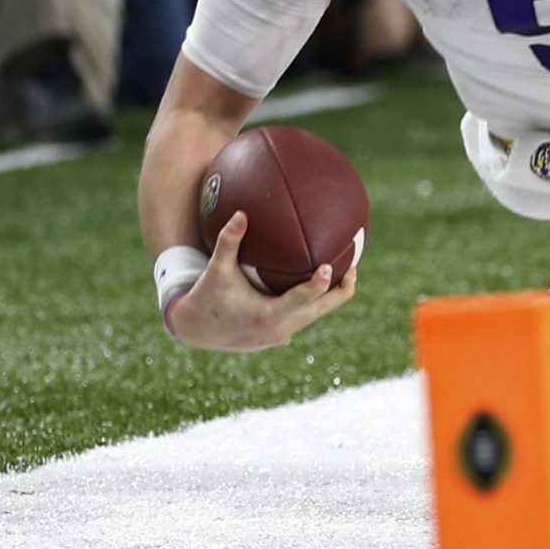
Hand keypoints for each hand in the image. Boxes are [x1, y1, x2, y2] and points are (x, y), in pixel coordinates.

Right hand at [163, 211, 357, 350]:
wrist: (195, 330)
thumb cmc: (207, 296)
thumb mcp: (217, 270)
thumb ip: (229, 241)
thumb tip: (242, 212)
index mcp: (268, 315)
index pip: (304, 299)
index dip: (321, 283)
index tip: (331, 265)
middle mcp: (281, 329)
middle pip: (325, 308)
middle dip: (343, 288)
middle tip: (354, 264)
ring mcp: (283, 335)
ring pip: (318, 313)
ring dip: (332, 294)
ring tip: (347, 269)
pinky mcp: (281, 336)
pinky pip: (307, 316)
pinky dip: (316, 301)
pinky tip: (320, 283)